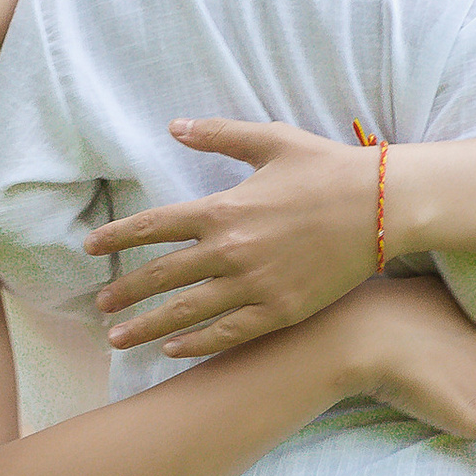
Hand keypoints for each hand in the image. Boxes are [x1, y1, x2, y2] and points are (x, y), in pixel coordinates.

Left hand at [89, 118, 380, 353]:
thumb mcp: (270, 140)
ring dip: (147, 327)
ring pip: (186, 312)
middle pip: (161, 275)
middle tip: (100, 306)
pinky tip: (174, 350)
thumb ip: (218, 134)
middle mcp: (231, 250)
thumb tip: (174, 125)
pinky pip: (227, 334)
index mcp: (223, 208)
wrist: (383, 206)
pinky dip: (196, 344)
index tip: (91, 249)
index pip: (152, 226)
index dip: (117, 238)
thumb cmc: (327, 168)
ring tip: (119, 338)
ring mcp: (255, 285)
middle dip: (124, 293)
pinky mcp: (281, 311)